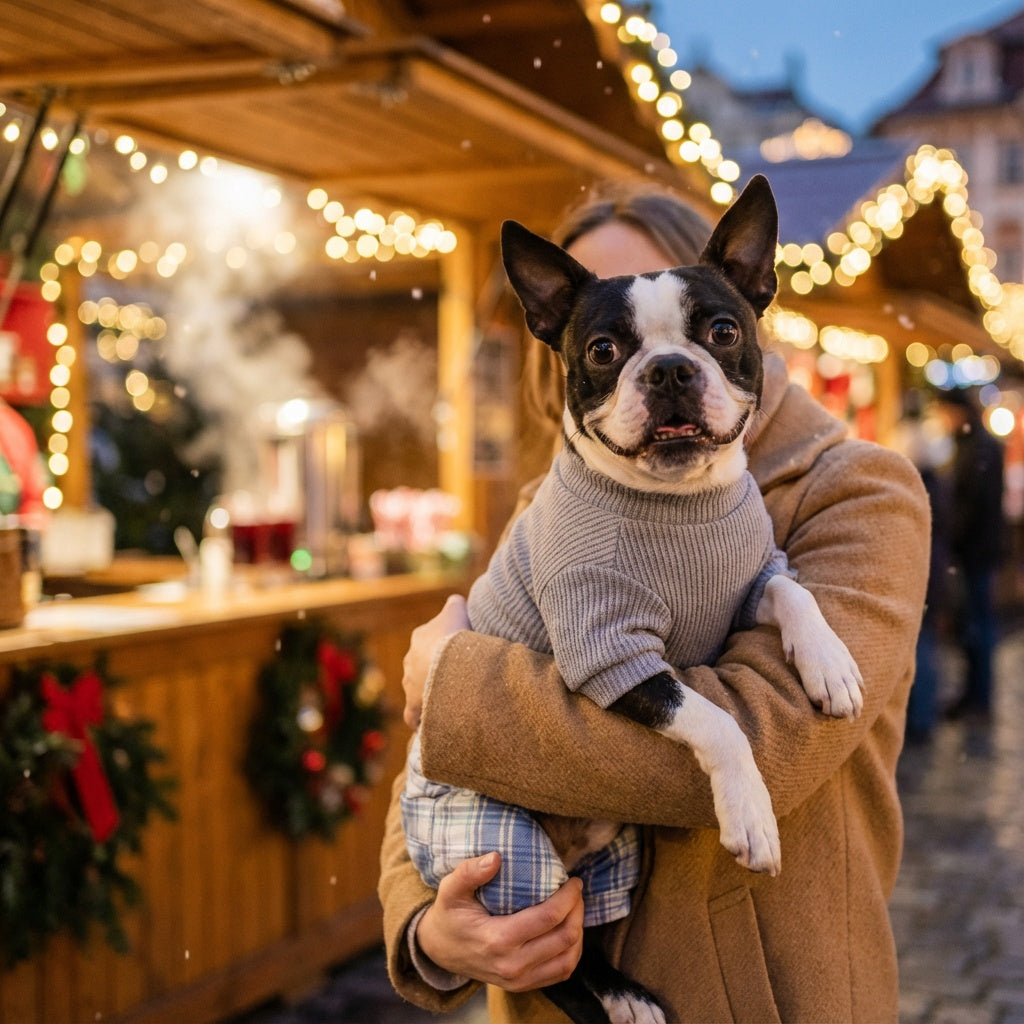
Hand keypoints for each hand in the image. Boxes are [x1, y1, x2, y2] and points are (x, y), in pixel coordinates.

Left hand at [402, 594, 469, 727]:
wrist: (448, 666)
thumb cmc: (454, 637)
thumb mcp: (457, 612)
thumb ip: (455, 604)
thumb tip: (456, 600)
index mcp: (420, 638)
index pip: (429, 639)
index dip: (444, 645)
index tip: (458, 652)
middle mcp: (410, 661)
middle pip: (423, 665)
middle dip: (435, 671)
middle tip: (457, 677)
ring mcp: (410, 685)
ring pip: (418, 690)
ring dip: (431, 694)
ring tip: (450, 700)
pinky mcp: (413, 706)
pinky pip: (414, 715)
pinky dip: (422, 719)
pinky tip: (434, 721)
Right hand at [416, 853, 583, 990]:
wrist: (439, 951)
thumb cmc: (448, 915)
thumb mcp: (450, 890)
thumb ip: (469, 872)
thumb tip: (496, 857)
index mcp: (498, 939)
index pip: (549, 917)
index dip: (569, 897)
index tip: (573, 880)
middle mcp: (512, 965)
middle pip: (565, 937)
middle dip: (577, 910)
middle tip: (575, 891)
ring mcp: (519, 979)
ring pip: (569, 958)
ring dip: (578, 931)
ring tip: (574, 909)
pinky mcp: (523, 986)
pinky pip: (561, 972)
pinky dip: (572, 951)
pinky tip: (568, 931)